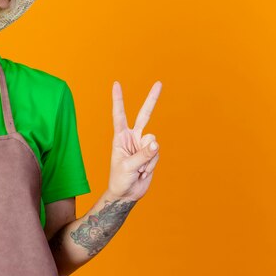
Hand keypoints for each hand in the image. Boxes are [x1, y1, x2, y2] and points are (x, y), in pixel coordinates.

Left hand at [107, 81, 161, 201]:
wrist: (127, 192)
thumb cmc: (120, 178)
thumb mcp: (128, 167)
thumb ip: (142, 155)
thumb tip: (156, 142)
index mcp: (120, 137)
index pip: (119, 114)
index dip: (118, 99)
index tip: (116, 84)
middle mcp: (132, 137)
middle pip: (144, 115)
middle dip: (152, 99)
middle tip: (159, 83)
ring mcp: (143, 144)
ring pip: (154, 143)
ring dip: (147, 159)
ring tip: (138, 168)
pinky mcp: (151, 153)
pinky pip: (157, 154)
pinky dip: (151, 164)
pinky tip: (144, 171)